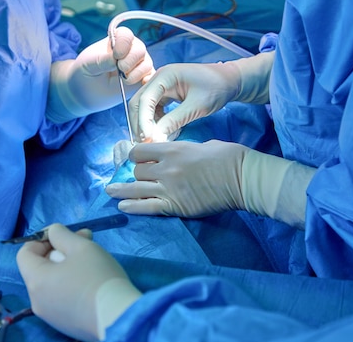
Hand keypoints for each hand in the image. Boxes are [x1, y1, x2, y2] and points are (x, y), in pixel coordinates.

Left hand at [17, 224, 140, 340]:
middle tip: (83, 241)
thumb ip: (62, 234)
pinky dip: (70, 286)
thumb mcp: (80, 247)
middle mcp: (36, 300)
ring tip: (90, 261)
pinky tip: (90, 283)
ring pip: (50, 283)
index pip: (25, 253)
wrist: (118, 316)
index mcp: (36, 280)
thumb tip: (53, 232)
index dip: (41, 239)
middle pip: (39, 268)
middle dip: (58, 251)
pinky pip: (60, 299)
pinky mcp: (64, 324)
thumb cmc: (97, 276)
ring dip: (65, 267)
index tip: (63, 235)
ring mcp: (49, 315)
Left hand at [46, 26, 153, 122]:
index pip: (126, 35)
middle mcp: (130, 50)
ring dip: (136, 74)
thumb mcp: (88, 64)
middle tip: (120, 70)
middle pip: (140, 49)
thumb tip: (116, 59)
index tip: (116, 56)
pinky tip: (140, 84)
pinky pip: (151, 78)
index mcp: (116, 40)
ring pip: (146, 64)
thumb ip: (102, 60)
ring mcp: (138, 65)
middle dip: (130, 61)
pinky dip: (148, 81)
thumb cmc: (85, 72)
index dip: (123, 44)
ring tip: (123, 80)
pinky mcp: (142, 79)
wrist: (86, 92)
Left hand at [105, 139, 314, 228]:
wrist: (242, 178)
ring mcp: (169, 188)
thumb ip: (181, 150)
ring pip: (136, 188)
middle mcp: (166, 168)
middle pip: (137, 171)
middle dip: (136, 173)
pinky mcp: (175, 206)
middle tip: (136, 177)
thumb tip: (174, 155)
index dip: (134, 155)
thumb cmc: (227, 157)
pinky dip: (133, 207)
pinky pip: (147, 207)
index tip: (134, 159)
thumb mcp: (201, 145)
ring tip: (109, 191)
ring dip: (121, 190)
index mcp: (172, 150)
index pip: (140, 152)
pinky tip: (122, 206)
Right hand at [129, 52, 272, 141]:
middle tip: (145, 143)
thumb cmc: (217, 88)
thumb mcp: (197, 106)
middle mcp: (159, 78)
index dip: (143, 120)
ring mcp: (161, 86)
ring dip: (146, 124)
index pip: (145, 99)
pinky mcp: (166, 94)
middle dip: (140, 123)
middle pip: (139, 103)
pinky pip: (153, 109)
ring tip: (154, 141)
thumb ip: (175, 121)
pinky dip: (155, 122)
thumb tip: (155, 137)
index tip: (147, 139)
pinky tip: (164, 133)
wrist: (230, 81)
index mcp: (165, 75)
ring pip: (144, 107)